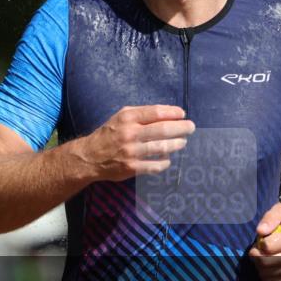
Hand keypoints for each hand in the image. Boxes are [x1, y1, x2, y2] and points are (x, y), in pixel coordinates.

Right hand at [75, 105, 194, 181]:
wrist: (89, 156)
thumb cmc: (110, 133)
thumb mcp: (121, 116)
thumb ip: (142, 113)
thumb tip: (169, 112)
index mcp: (128, 118)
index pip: (156, 112)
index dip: (173, 113)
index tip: (183, 114)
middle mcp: (130, 133)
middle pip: (163, 129)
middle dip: (181, 128)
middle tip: (190, 128)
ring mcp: (131, 152)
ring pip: (162, 147)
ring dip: (176, 144)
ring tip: (182, 142)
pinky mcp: (131, 168)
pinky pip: (155, 165)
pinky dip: (165, 162)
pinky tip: (167, 159)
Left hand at [248, 202, 280, 280]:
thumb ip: (271, 217)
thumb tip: (261, 231)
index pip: (268, 246)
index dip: (260, 243)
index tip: (261, 239)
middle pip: (266, 262)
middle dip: (256, 256)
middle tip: (257, 250)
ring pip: (266, 274)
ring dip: (259, 265)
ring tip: (264, 256)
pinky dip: (265, 274)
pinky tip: (270, 265)